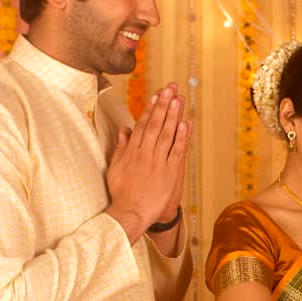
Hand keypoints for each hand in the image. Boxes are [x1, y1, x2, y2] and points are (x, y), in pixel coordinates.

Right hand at [105, 83, 191, 240]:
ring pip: (167, 134)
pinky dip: (182, 137)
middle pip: (156, 124)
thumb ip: (121, 148)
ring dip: (173, 115)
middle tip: (171, 88)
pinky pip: (177, 151)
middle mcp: (145, 152)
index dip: (151, 108)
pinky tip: (185, 124)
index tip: (157, 94)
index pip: (143, 124)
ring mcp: (158, 161)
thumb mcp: (115, 168)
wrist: (130, 213)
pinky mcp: (170, 172)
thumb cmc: (122, 193)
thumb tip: (124, 130)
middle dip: (164, 104)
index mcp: (132, 150)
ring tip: (179, 98)